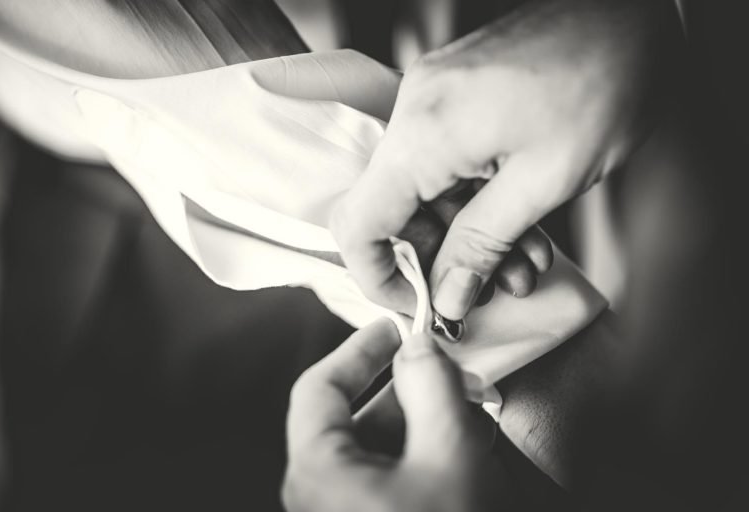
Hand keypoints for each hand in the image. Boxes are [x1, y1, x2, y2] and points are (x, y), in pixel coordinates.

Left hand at [282, 320, 507, 511]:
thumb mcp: (447, 455)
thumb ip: (431, 387)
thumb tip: (420, 346)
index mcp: (317, 470)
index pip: (319, 388)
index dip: (358, 351)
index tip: (393, 330)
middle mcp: (318, 494)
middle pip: (351, 417)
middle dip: (405, 390)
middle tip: (449, 373)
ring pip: (375, 448)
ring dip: (421, 422)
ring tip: (469, 414)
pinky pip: (389, 477)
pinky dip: (422, 455)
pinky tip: (463, 452)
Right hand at [332, 0, 676, 319]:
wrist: (633, 10)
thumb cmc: (604, 80)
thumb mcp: (545, 181)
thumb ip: (484, 245)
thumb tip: (448, 297)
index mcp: (425, 133)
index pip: (359, 225)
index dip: (380, 278)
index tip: (420, 305)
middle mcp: (415, 111)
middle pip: (394, 211)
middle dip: (443, 259)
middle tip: (495, 286)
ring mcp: (432, 99)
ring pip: (426, 191)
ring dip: (470, 234)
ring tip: (525, 260)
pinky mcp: (453, 95)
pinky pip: (446, 163)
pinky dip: (477, 199)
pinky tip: (523, 225)